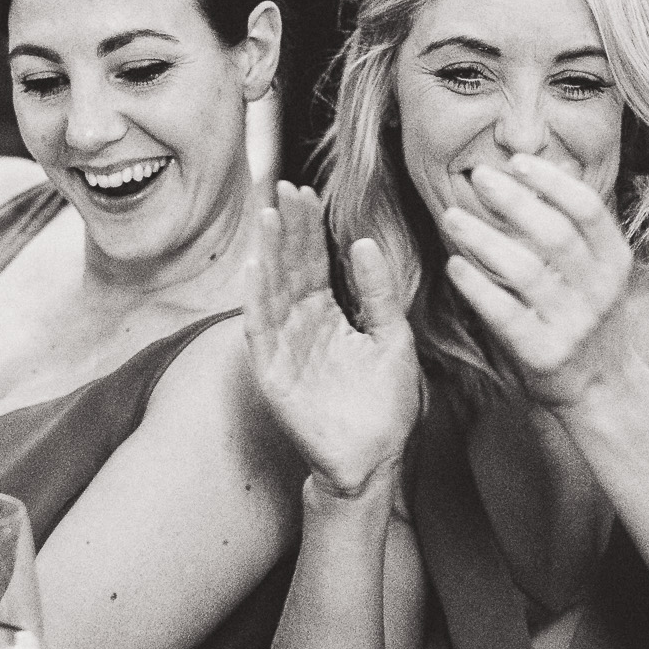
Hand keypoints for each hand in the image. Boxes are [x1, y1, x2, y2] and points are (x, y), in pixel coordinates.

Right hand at [245, 183, 421, 497]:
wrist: (376, 458)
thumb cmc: (386, 404)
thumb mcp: (392, 337)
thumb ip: (379, 292)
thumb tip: (363, 242)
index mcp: (328, 315)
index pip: (312, 261)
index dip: (306, 227)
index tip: (303, 191)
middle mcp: (301, 326)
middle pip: (288, 268)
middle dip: (285, 229)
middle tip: (283, 190)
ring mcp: (284, 349)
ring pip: (271, 292)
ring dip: (268, 255)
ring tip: (269, 218)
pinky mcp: (274, 375)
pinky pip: (262, 333)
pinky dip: (257, 303)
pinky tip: (256, 271)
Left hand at [442, 154, 634, 411]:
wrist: (601, 389)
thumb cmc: (586, 316)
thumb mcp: (596, 272)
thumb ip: (574, 229)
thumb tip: (545, 165)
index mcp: (615, 262)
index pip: (588, 210)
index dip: (553, 182)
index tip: (518, 161)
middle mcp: (600, 292)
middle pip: (555, 234)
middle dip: (514, 201)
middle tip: (478, 177)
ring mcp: (573, 325)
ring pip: (526, 271)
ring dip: (484, 239)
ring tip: (452, 217)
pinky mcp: (544, 354)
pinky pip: (505, 314)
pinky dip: (477, 286)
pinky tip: (455, 264)